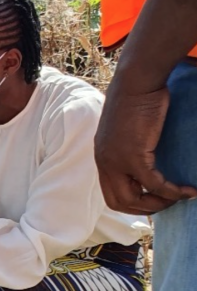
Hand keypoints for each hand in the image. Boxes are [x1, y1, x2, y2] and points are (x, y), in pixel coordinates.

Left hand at [95, 86, 196, 214]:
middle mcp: (104, 162)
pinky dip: (171, 191)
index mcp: (102, 157)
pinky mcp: (133, 156)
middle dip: (146, 209)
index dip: (133, 203)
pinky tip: (188, 190)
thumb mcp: (127, 128)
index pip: (111, 193)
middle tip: (169, 203)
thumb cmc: (137, 99)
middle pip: (119, 203)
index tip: (155, 200)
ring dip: (159, 204)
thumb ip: (129, 147)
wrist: (137, 81)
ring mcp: (116, 161)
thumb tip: (145, 157)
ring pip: (134, 199)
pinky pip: (153, 184)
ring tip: (180, 197)